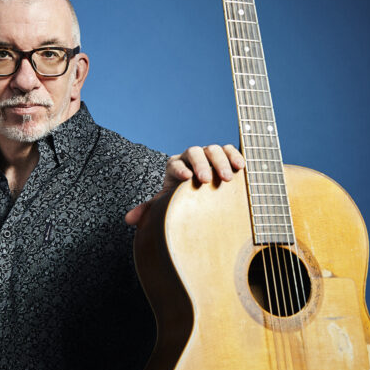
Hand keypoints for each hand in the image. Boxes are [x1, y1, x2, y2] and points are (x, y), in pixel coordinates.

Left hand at [125, 144, 244, 225]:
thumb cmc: (180, 198)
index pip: (174, 163)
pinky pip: (230, 149)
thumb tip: (129, 219)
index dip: (179, 169)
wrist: (197, 194)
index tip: (186, 178)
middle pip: (194, 152)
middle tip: (207, 179)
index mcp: (174, 166)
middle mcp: (191, 157)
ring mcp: (208, 154)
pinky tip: (241, 167)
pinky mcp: (225, 156)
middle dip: (200, 165)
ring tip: (227, 178)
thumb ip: (148, 209)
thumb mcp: (164, 203)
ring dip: (220, 162)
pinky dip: (235, 155)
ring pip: (213, 149)